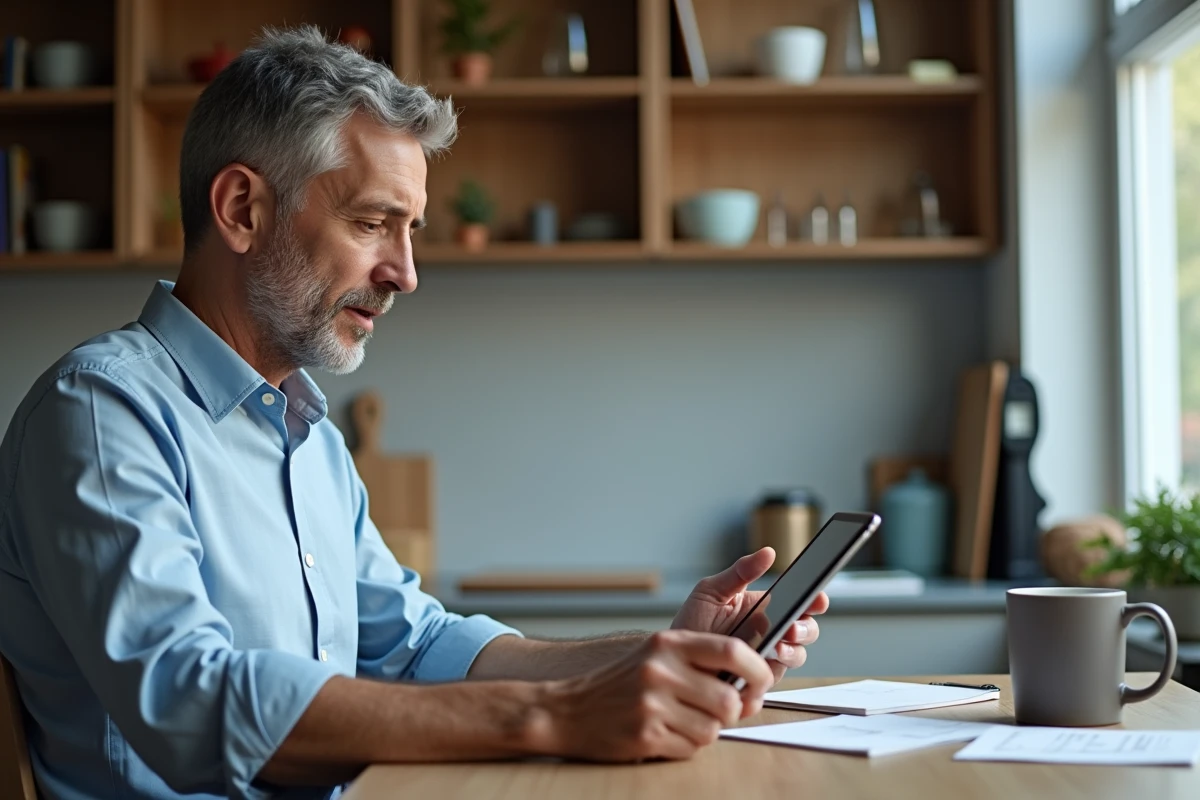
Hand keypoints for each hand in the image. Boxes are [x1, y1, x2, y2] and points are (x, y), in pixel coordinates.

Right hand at [539, 629, 774, 761]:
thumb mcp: (655, 655)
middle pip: (728, 699)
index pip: (731, 649)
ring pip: (713, 729)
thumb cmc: (618, 683)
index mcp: (668, 643)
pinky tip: (665, 734)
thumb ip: (699, 661)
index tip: (761, 682)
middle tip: (716, 712)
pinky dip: (686, 746)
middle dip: (731, 712)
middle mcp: (661, 669)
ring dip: (706, 732)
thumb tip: (750, 682)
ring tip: (682, 722)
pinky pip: (691, 749)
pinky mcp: (646, 735)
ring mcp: (652, 704)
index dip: (757, 669)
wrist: (566, 710)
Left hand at [671, 548, 828, 701]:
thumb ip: (740, 572)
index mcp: (764, 608)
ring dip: (792, 652)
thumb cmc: (692, 623)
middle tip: (792, 627)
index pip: (799, 603)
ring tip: (777, 647)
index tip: (816, 600)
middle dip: (805, 629)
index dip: (814, 601)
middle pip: (806, 631)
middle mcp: (770, 633)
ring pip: (795, 657)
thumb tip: (767, 553)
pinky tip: (761, 666)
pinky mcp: (755, 680)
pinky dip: (770, 674)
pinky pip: (773, 679)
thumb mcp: (712, 591)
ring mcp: (765, 657)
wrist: (672, 658)